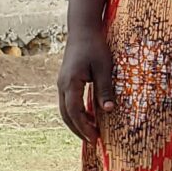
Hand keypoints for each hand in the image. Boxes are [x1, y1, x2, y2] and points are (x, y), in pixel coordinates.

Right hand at [57, 23, 115, 141]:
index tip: (95, 139)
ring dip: (77, 123)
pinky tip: (90, 117)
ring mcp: (62, 83)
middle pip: (66, 114)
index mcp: (70, 82)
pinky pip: (68, 102)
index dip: (84, 127)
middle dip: (79, 130)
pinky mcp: (66, 81)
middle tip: (94, 141)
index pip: (74, 111)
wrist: (83, 29)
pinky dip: (77, 113)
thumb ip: (105, 89)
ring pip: (65, 110)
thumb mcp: (104, 67)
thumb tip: (109, 110)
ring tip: (92, 132)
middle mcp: (62, 85)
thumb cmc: (95, 46)